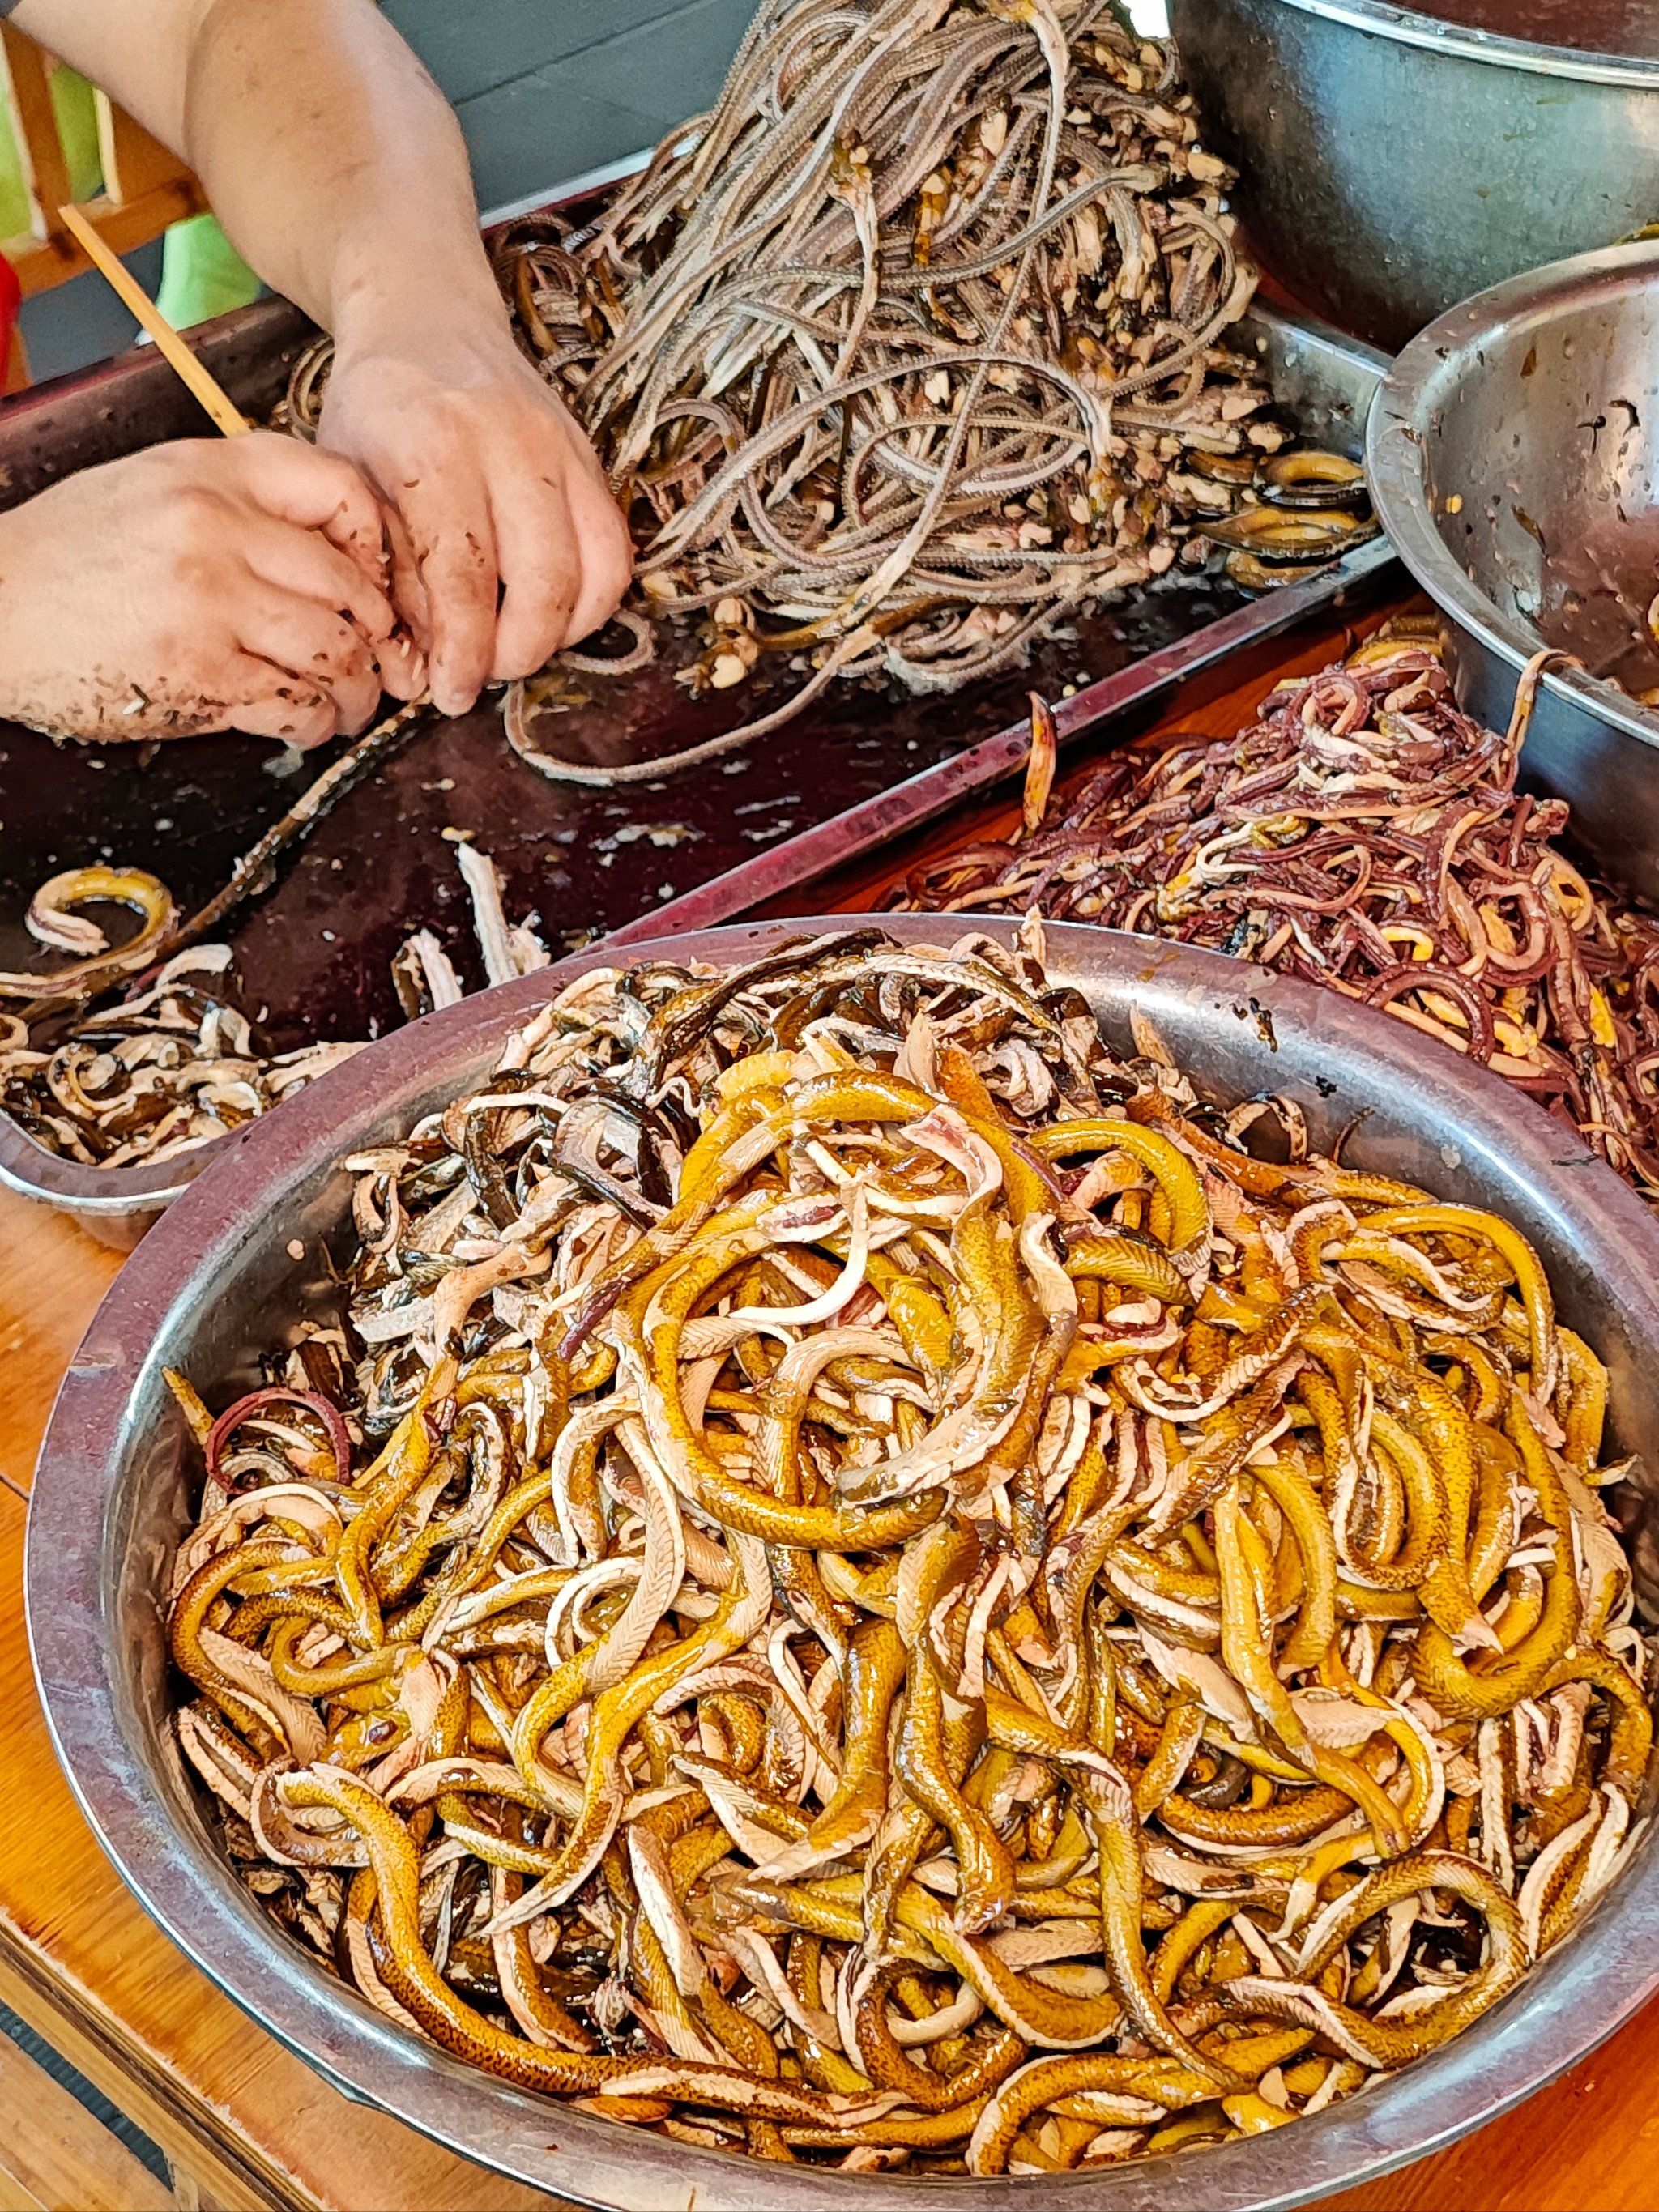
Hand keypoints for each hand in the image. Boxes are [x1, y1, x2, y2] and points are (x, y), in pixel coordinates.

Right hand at [0, 432, 420, 744]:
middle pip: (350, 585)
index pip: (341, 491)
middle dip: (378, 638)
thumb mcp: (152, 488)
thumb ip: (237, 502)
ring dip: (356, 692)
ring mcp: (210, 599)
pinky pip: (296, 703)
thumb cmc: (70, 555)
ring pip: (336, 650)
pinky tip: (308, 724)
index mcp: (211, 470)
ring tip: (347, 704)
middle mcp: (217, 526)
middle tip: (379, 664)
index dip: (380, 548)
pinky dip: (316, 723)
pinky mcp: (198, 670)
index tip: (378, 588)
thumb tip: (333, 552)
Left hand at [318, 304, 632, 717]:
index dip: (462, 651)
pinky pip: (617, 553)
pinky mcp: (593, 461)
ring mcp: (563, 448)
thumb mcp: (348, 481)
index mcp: (434, 444)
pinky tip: (551, 616)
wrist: (427, 316)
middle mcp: (511, 442)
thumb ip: (381, 570)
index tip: (448, 694)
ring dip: (560, 633)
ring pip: (595, 573)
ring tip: (515, 649)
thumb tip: (414, 665)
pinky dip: (593, 602)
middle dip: (516, 652)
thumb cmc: (377, 407)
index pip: (465, 576)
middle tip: (482, 675)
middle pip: (543, 582)